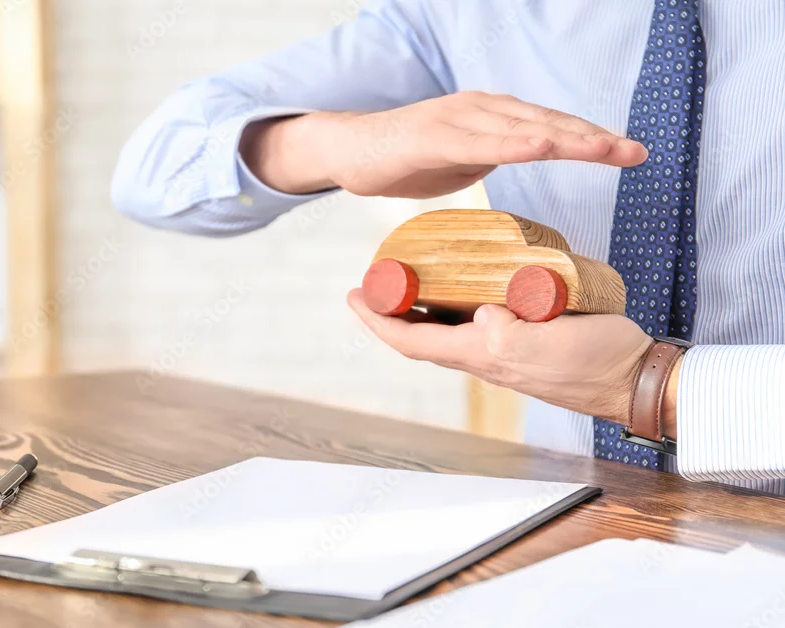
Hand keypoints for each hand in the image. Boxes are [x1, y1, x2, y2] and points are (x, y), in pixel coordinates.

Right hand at [240, 92, 647, 197]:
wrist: (349, 150)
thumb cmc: (404, 157)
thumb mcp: (461, 159)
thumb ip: (493, 153)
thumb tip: (521, 155)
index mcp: (492, 118)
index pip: (551, 129)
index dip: (592, 140)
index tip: (631, 154)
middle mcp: (482, 110)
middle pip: (548, 125)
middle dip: (595, 139)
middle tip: (637, 153)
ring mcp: (458, 120)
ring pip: (521, 130)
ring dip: (567, 139)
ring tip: (606, 149)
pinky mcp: (433, 137)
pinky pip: (480, 143)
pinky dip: (513, 144)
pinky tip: (542, 148)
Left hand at [347, 289, 652, 423]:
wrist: (634, 377)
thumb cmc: (593, 364)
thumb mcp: (541, 343)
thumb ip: (504, 330)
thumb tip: (480, 312)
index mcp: (479, 354)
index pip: (409, 340)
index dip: (376, 319)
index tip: (354, 294)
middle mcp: (483, 353)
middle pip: (420, 333)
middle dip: (392, 307)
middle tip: (377, 275)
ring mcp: (503, 346)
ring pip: (447, 324)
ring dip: (422, 301)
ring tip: (411, 270)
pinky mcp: (525, 335)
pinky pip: (480, 315)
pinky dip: (461, 296)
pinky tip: (468, 275)